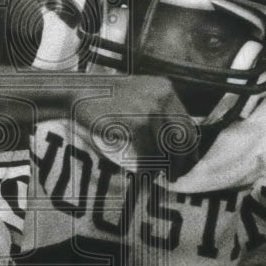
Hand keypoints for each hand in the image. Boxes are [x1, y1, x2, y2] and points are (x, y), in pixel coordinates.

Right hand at [73, 74, 199, 179]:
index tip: (186, 164)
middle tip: (173, 177)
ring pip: (165, 148)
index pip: (187, 123)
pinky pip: (149, 154)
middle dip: (179, 161)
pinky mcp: (138, 122)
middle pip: (181, 137)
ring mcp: (151, 108)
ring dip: (161, 167)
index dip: (188, 147)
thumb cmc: (104, 100)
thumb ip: (158, 113)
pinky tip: (142, 175)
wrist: (77, 93)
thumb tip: (178, 144)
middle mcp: (162, 95)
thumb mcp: (137, 97)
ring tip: (155, 176)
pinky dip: (146, 168)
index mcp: (165, 88)